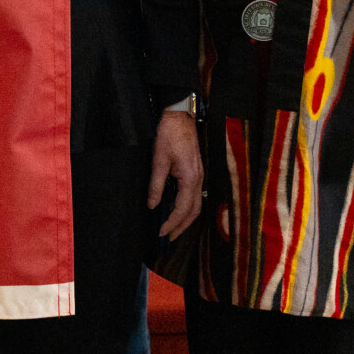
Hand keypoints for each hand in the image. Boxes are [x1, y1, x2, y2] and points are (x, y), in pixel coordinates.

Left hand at [150, 110, 203, 238]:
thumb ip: (156, 184)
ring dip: (186, 219)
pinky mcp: (196, 171)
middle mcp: (199, 180)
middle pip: (194, 211)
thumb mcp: (158, 159)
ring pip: (196, 204)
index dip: (172, 223)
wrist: (179, 116)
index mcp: (190, 178)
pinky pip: (195, 195)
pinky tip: (178, 210)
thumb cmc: (168, 134)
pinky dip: (188, 207)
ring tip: (173, 229)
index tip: (162, 232)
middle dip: (182, 226)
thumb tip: (153, 205)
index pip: (183, 209)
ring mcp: (200, 175)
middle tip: (169, 237)